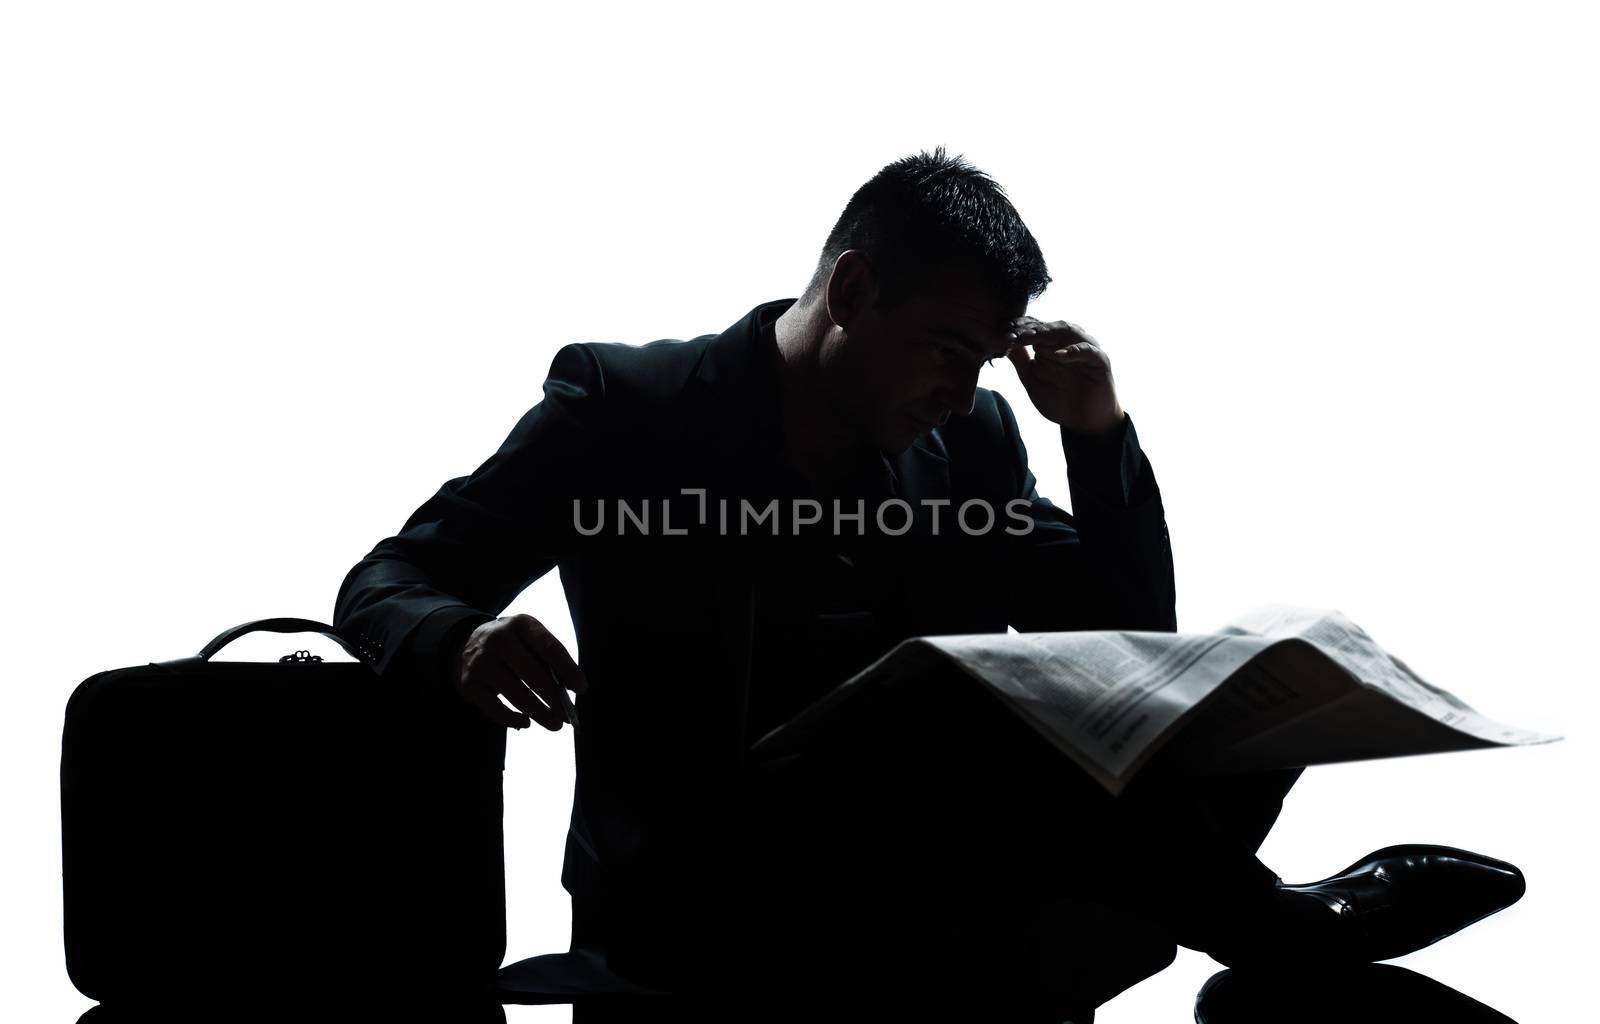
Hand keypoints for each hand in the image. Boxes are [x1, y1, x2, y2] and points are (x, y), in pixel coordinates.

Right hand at [450, 614, 587, 730]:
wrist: (464, 643)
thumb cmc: (510, 645)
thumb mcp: (527, 639)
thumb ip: (546, 659)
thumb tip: (566, 690)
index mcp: (520, 624)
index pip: (550, 648)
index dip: (568, 670)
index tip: (581, 688)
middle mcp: (498, 640)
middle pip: (533, 674)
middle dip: (554, 699)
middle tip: (568, 715)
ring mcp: (480, 662)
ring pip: (516, 695)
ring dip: (540, 713)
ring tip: (555, 724)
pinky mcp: (468, 684)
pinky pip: (495, 708)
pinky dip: (513, 719)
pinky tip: (527, 723)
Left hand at [1004, 316, 1124, 434]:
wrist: (1084, 423)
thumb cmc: (1059, 400)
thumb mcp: (1033, 381)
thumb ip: (1021, 361)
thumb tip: (1002, 341)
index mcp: (1051, 343)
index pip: (1034, 328)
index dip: (1019, 329)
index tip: (1001, 332)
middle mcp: (1068, 341)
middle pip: (1049, 326)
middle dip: (1030, 329)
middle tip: (1013, 332)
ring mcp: (1085, 348)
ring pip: (1068, 331)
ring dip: (1048, 333)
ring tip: (1031, 338)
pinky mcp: (1100, 361)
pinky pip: (1088, 351)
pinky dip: (1074, 351)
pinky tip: (1059, 355)